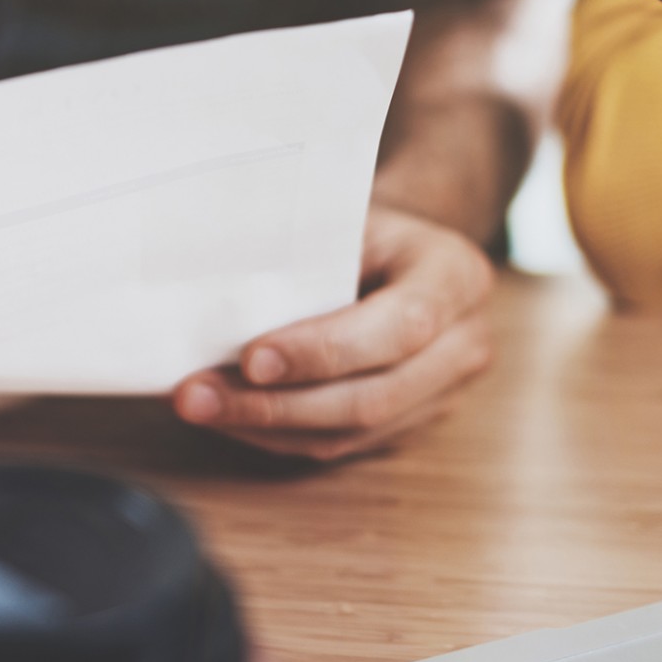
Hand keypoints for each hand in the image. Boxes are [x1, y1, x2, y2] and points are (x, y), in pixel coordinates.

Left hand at [171, 207, 495, 461]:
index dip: (324, 350)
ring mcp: (444, 392)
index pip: (400, 327)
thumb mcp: (345, 216)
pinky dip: (279, 434)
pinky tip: (230, 416)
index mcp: (455, 276)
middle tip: (197, 394)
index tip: (251, 357)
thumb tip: (217, 291)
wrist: (402, 249)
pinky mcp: (411, 423)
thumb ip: (305, 251)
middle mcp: (464, 342)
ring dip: (266, 425)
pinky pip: (341, 445)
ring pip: (352, 431)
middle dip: (277, 403)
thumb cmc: (364, 226)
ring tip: (199, 406)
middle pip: (374, 396)